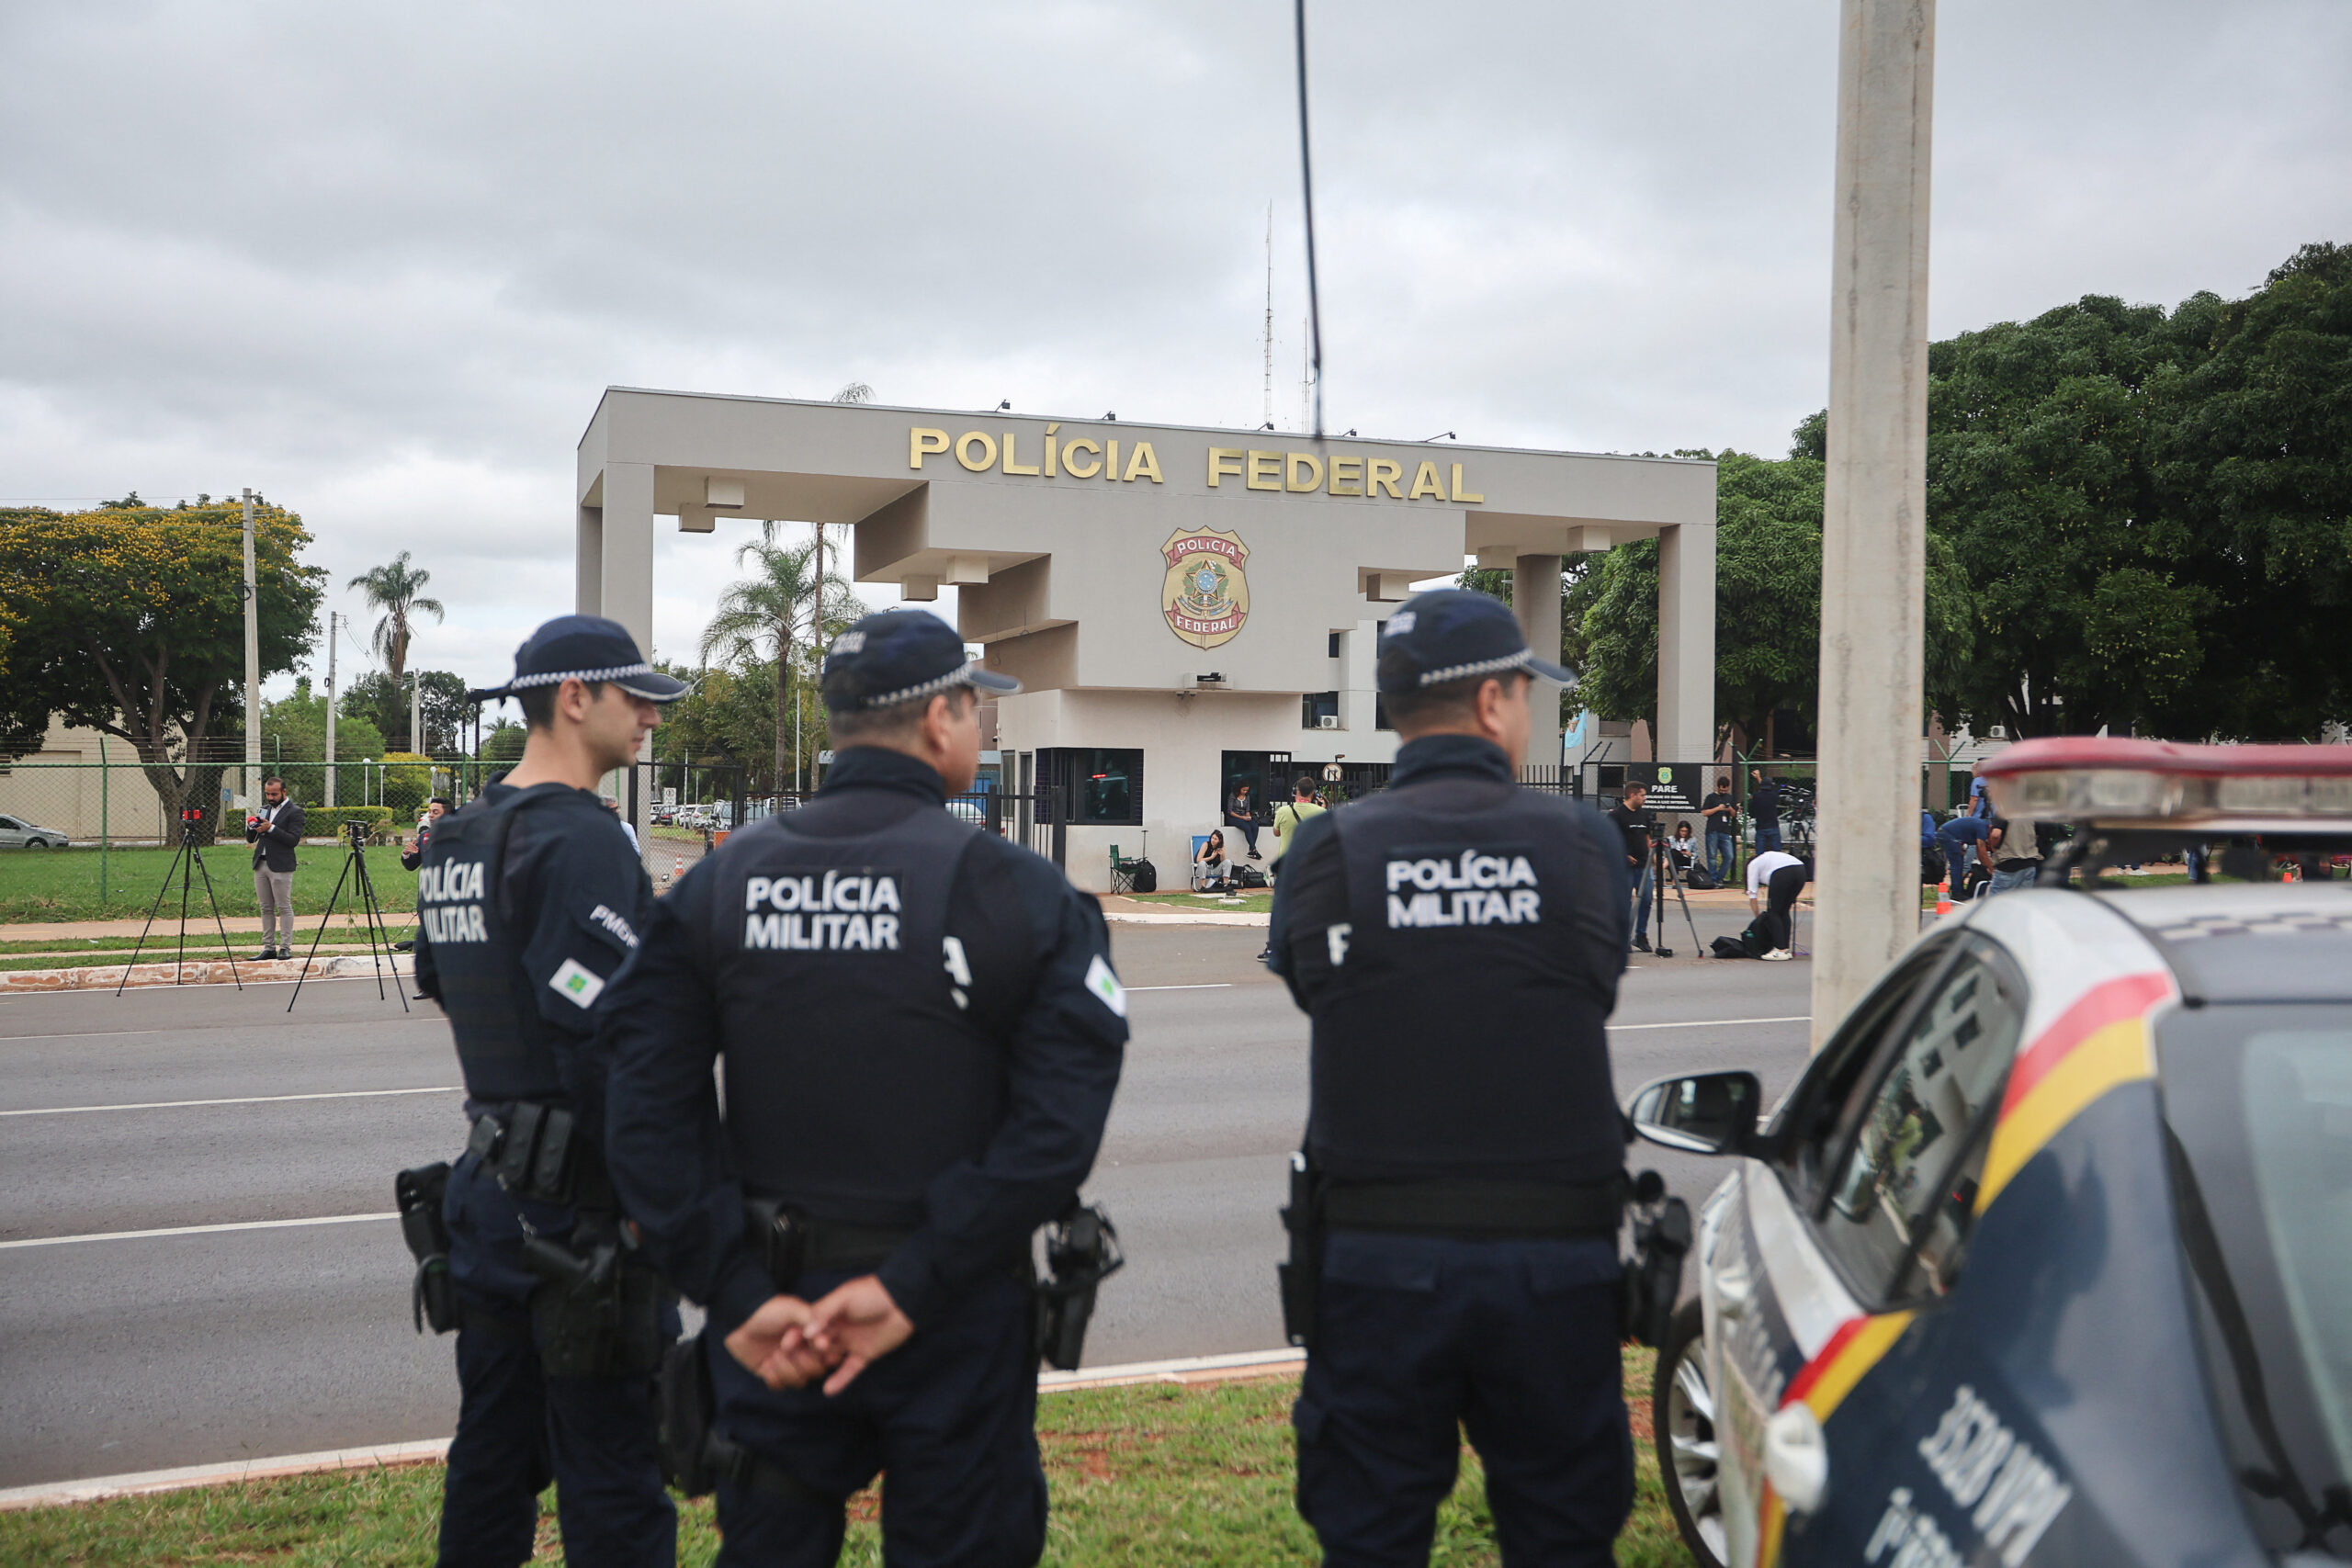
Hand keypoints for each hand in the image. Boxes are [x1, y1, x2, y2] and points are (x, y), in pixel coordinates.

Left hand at [723, 1294, 834, 1390]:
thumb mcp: (792, 1309)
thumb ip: (811, 1321)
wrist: (741, 1319)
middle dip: (800, 1362)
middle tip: (784, 1349)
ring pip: (798, 1381)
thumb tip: (825, 1342)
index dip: (821, 1356)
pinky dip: (772, 1377)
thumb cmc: (769, 1310)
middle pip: (815, 1371)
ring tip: (773, 1355)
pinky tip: (765, 1363)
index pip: (829, 1355)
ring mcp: (788, 1364)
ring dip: (784, 1369)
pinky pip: (779, 1386)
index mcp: (812, 1338)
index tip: (814, 1350)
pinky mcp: (772, 1373)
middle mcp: (803, 1352)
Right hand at [803, 1275, 915, 1395]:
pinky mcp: (865, 1354)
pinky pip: (849, 1369)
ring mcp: (851, 1343)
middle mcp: (838, 1329)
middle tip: (798, 1361)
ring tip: (809, 1376)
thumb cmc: (873, 1292)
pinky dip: (840, 1380)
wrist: (903, 1300)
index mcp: (831, 1313)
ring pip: (830, 1358)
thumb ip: (825, 1312)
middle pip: (816, 1344)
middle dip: (807, 1352)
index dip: (797, 1335)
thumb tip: (806, 1331)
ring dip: (821, 1366)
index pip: (809, 1327)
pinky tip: (828, 1391)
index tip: (785, 1345)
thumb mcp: (846, 1297)